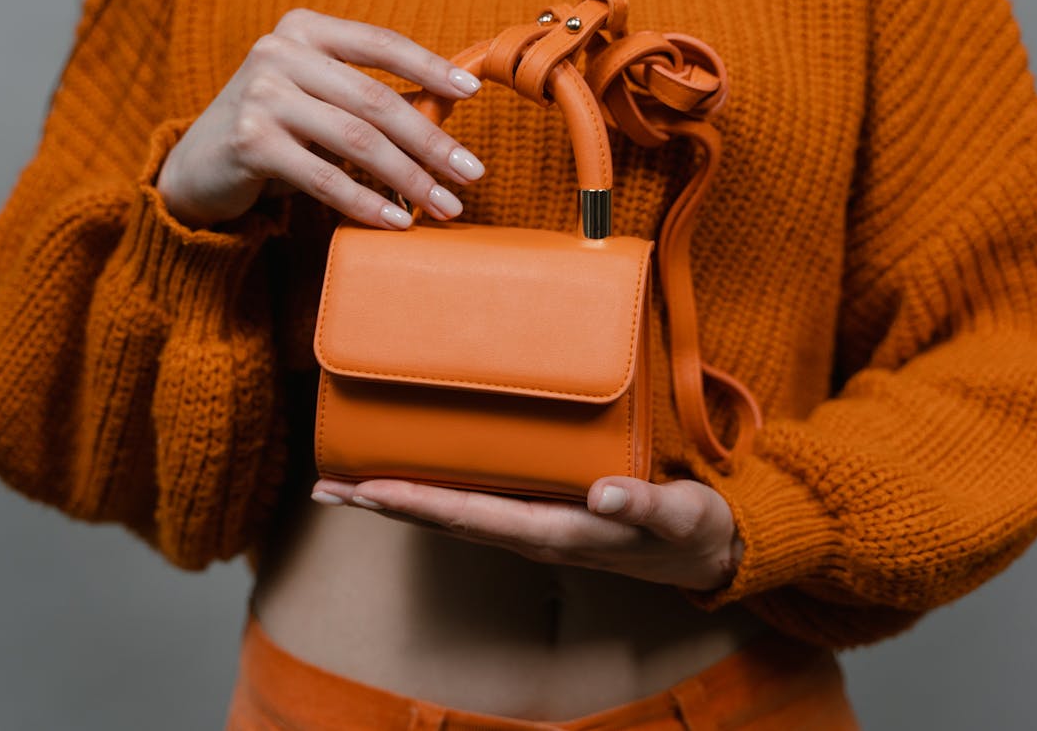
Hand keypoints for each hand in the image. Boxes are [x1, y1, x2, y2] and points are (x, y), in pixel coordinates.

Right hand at [155, 8, 487, 229]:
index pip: (380, 43)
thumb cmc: (276, 130)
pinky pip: (324, 178)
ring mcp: (260, 95)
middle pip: (376, 101)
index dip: (430, 66)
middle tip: (472, 174)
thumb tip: (448, 106)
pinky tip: (397, 221)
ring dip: (410, 179)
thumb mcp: (322, 101)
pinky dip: (366, 203)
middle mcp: (279, 52)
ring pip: (356, 141)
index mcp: (305, 29)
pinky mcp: (249, 142)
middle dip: (431, 143)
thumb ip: (373, 98)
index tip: (473, 93)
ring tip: (446, 206)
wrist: (198, 167)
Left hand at [310, 475, 744, 591]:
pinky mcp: (542, 519)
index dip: (419, 504)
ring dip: (399, 506)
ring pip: (453, 519)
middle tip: (328, 488)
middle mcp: (534, 536)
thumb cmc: (694, 530)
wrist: (708, 553)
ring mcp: (534, 530)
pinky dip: (433, 499)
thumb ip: (643, 506)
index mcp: (558, 533)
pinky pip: (475, 509)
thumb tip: (602, 493)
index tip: (370, 489)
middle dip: (386, 507)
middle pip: (445, 522)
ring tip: (348, 488)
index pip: (474, 517)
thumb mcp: (681, 516)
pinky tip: (413, 483)